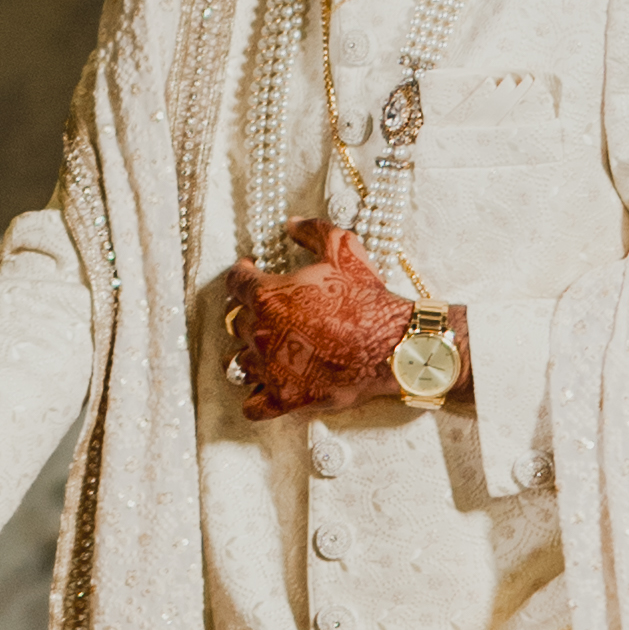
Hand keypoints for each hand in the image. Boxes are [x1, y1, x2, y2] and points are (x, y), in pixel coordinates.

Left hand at [223, 224, 414, 421]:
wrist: (394, 346)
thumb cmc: (367, 298)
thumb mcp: (343, 249)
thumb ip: (313, 231)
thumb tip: (291, 224)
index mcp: (268, 297)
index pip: (234, 283)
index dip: (241, 274)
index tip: (250, 272)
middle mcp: (261, 334)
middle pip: (235, 322)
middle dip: (247, 313)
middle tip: (266, 311)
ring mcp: (271, 370)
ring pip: (237, 363)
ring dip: (247, 354)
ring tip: (263, 349)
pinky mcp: (286, 398)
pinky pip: (252, 405)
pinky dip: (255, 397)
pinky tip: (265, 387)